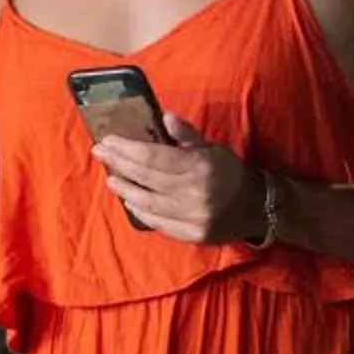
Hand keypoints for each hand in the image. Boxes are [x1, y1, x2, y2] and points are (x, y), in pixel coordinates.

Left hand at [92, 114, 262, 244]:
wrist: (253, 207)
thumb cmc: (227, 173)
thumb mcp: (211, 148)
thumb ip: (187, 135)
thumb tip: (164, 118)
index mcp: (200, 166)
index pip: (154, 157)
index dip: (127, 149)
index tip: (108, 141)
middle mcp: (195, 192)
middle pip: (146, 178)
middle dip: (120, 164)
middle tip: (100, 154)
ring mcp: (193, 217)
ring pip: (148, 203)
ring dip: (126, 189)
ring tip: (111, 178)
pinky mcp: (192, 235)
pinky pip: (159, 223)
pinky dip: (141, 212)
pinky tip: (130, 200)